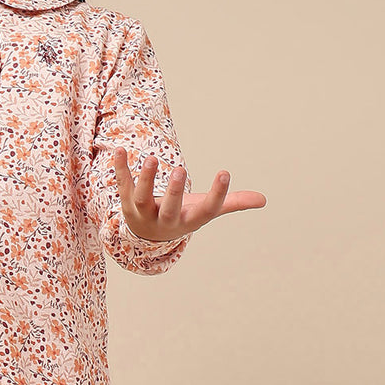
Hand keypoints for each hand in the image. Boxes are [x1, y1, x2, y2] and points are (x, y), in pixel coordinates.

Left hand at [113, 149, 265, 242]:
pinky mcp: (127, 202)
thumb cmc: (183, 215)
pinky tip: (120, 150)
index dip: (217, 194)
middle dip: (175, 192)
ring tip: (152, 159)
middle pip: (170, 209)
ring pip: (143, 199)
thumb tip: (263, 200)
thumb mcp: (205, 211)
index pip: (206, 210)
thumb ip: (232, 203)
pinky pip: (123, 185)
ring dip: (146, 179)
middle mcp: (165, 220)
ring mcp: (144, 213)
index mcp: (189, 221)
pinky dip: (121, 169)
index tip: (225, 174)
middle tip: (181, 170)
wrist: (147, 234)